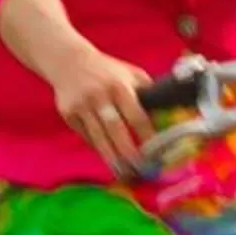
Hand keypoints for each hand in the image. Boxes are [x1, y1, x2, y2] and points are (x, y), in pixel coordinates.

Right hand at [47, 44, 154, 176]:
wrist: (69, 61)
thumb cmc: (108, 71)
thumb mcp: (131, 74)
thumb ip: (148, 93)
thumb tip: (167, 118)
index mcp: (119, 86)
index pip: (136, 115)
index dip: (146, 136)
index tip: (156, 153)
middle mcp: (99, 96)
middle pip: (115, 129)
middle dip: (128, 152)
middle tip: (140, 169)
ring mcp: (81, 105)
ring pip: (98, 137)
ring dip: (111, 157)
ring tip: (123, 173)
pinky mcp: (68, 113)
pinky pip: (85, 136)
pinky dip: (97, 148)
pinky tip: (108, 158)